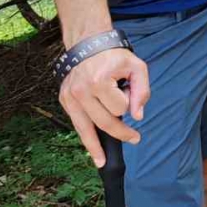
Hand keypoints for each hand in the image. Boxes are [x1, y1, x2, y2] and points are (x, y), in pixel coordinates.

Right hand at [59, 47, 149, 167]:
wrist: (88, 44)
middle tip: (135, 138)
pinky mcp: (65, 100)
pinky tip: (93, 153)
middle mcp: (81, 91)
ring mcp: (70, 97)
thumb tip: (138, 117)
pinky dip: (86, 138)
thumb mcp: (136, 67)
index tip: (128, 95)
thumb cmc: (115, 56)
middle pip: (104, 122)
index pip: (119, 108)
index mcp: (99, 81)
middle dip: (121, 132)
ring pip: (86, 129)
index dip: (127, 105)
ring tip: (102, 162)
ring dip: (96, 147)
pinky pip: (77, 124)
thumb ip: (141, 91)